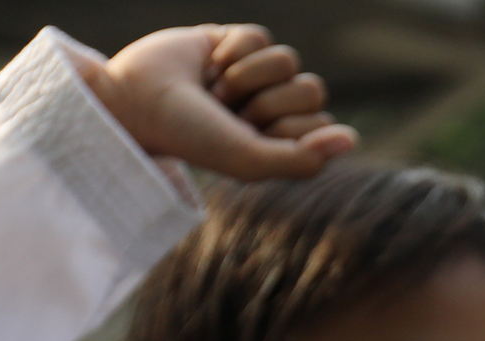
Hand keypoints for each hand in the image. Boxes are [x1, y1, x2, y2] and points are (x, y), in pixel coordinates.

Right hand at [72, 26, 355, 180]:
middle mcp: (274, 111)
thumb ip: (303, 159)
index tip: (252, 136)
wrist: (135, 97)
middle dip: (269, 101)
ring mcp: (256, 76)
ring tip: (214, 90)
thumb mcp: (249, 160)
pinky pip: (260, 36)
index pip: (325, 126)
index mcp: (282, 145)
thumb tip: (350, 139)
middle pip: (313, 89)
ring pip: (289, 60)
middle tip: (229, 113)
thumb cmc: (190, 137)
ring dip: (247, 76)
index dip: (291, 129)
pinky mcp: (235, 42)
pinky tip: (208, 64)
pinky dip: (233, 50)